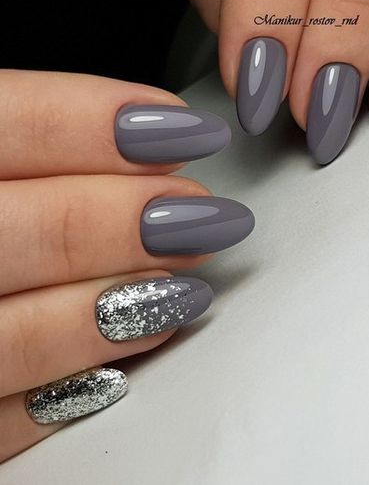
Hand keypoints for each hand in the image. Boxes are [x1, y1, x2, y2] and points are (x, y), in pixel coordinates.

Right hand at [0, 70, 253, 460]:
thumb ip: (25, 147)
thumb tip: (147, 139)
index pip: (1, 123)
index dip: (101, 122)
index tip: (188, 130)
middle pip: (28, 230)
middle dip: (134, 219)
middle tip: (205, 212)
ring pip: (15, 335)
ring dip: (124, 305)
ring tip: (190, 285)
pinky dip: (69, 390)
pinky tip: (125, 363)